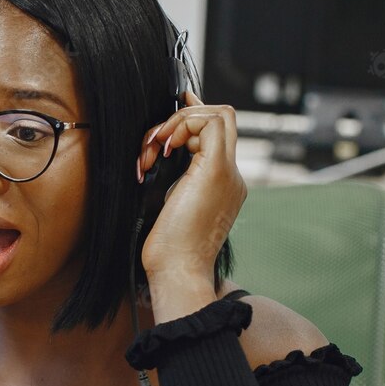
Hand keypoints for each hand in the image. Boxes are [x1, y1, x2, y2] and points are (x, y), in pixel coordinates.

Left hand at [135, 92, 246, 279]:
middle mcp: (232, 176)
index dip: (194, 117)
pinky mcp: (215, 171)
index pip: (217, 136)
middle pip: (224, 119)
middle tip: (155, 139)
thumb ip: (169, 179)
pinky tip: (161, 148)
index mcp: (221, 185)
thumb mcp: (167, 205)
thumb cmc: (167, 249)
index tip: (169, 116)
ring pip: (220, 116)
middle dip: (185, 117)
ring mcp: (228, 172)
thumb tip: (154, 158)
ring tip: (152, 151)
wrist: (177, 270)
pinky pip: (209, 124)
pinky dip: (181, 126)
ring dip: (178, 123)